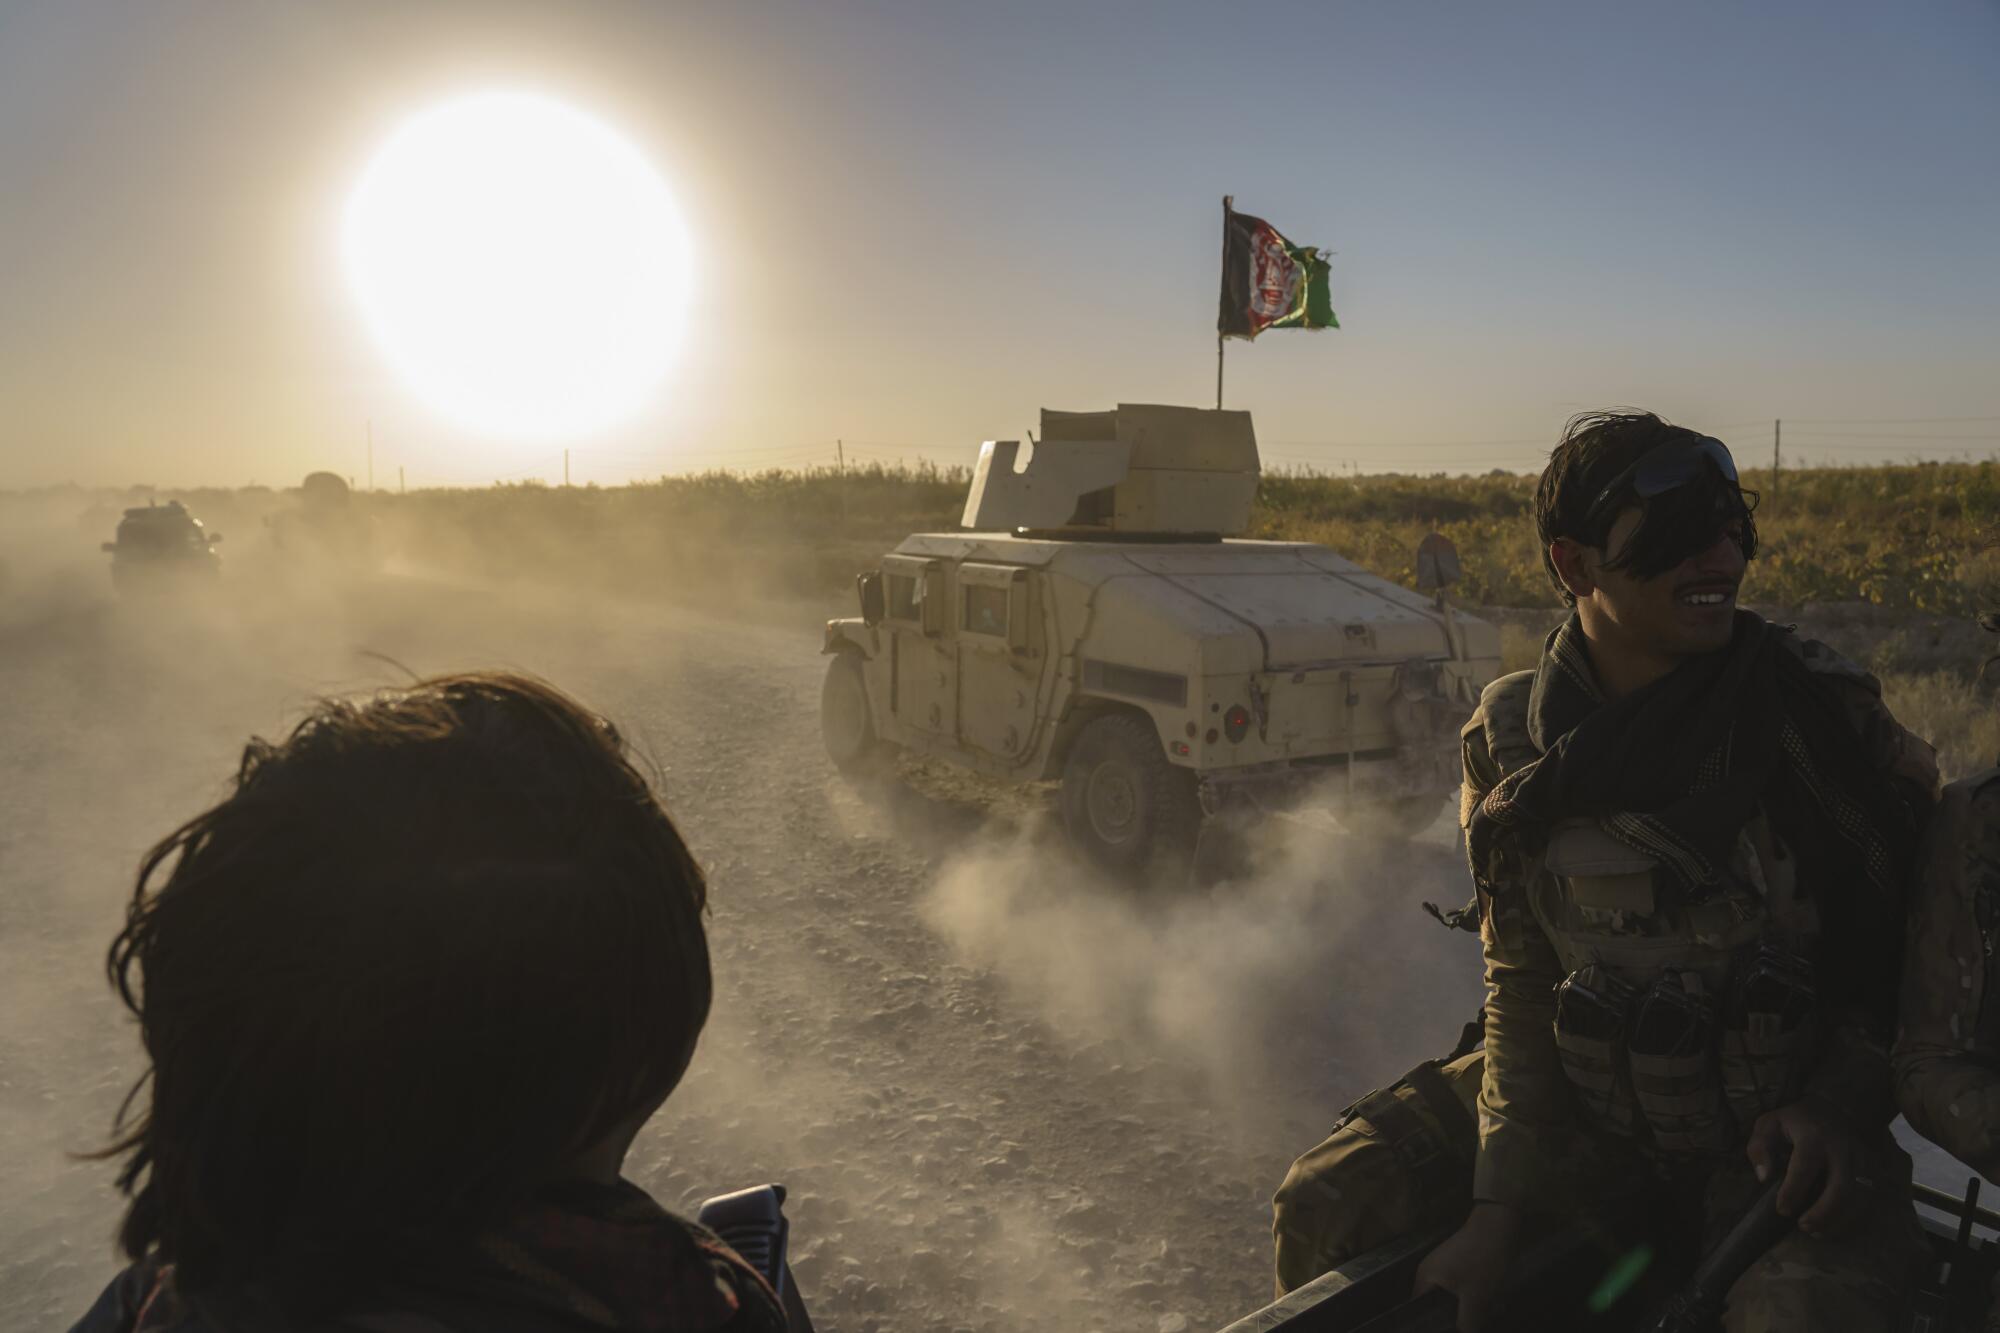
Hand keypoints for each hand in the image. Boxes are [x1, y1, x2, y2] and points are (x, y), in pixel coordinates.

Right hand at [1413, 1202, 1525, 1332]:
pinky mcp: (1459, 1262)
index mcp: (1425, 1278)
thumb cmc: (1482, 1260)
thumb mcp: (1476, 1298)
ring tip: (1489, 1309)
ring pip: (1455, 1298)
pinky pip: (1463, 1288)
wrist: (1499, 1225)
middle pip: (1439, 1306)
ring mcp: (1444, 1265)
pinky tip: (1494, 1299)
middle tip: (1475, 1321)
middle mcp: (1429, 1271)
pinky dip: (1476, 1295)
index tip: (1449, 1327)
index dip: (1433, 1324)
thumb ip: (1466, 1324)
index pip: (1420, 1311)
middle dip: (1459, 1317)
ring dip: (1472, 1307)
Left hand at [1744, 1101, 1867, 1236]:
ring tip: (1816, 1231)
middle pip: (1840, 1187)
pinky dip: (1853, 1217)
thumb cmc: (1797, 1121)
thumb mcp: (1770, 1124)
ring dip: (1839, 1219)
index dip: (1793, 1191)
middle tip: (1803, 1226)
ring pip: (1858, 1197)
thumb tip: (1764, 1177)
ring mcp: (1862, 1160)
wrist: (1838, 1108)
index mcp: (1813, 1135)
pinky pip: (1868, 1198)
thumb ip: (1759, 1148)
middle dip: (1823, 1213)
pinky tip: (1834, 1226)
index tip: (1783, 1210)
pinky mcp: (1874, 1170)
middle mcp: (1842, 1148)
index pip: (1805, 1167)